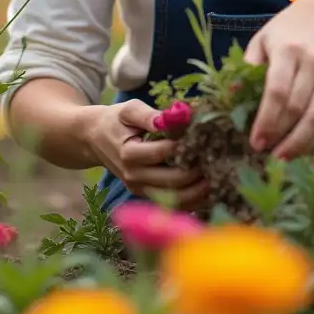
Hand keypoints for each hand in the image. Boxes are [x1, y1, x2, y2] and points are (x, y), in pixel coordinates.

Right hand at [78, 99, 207, 209]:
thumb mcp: (129, 110)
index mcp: (129, 153)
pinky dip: (192, 202)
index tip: (205, 138)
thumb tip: (170, 118)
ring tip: (219, 179)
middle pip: (172, 181)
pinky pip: (171, 204)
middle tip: (219, 160)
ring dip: (198, 192)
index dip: (186, 146)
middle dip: (197, 173)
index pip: (163, 153)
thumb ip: (148, 115)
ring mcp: (139, 189)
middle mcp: (133, 176)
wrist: (94, 139)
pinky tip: (209, 192)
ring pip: (174, 198)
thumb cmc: (116, 121)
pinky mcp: (145, 194)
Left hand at [244, 0, 313, 160]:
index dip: (267, 120)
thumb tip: (231, 97)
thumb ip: (248, 67)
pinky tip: (301, 148)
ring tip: (283, 158)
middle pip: (298, 109)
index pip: (278, 91)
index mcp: (288, 50)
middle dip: (280, 136)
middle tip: (265, 153)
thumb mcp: (262, 40)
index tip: (255, 141)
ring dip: (300, 144)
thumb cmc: (287, 32)